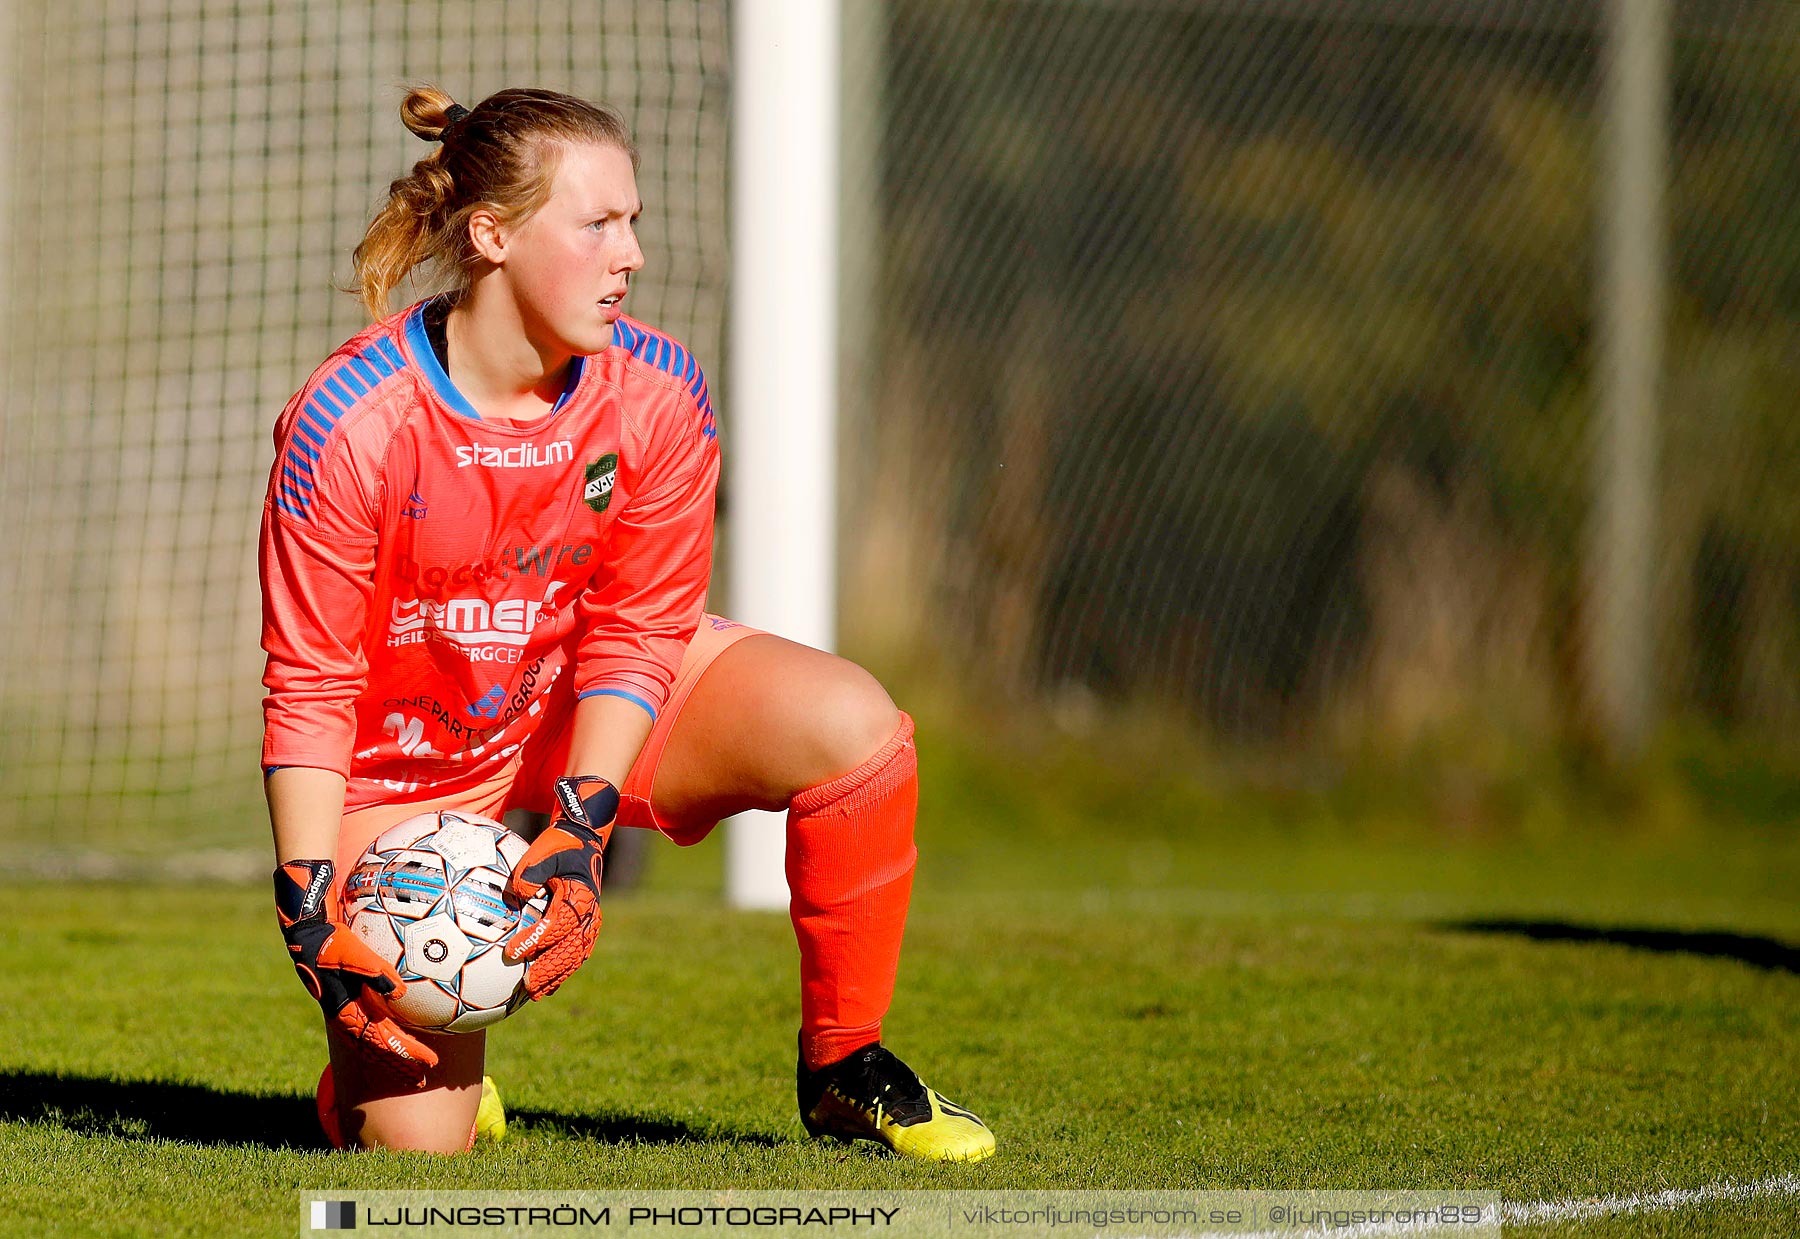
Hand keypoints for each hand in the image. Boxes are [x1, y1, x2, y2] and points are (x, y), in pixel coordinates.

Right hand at [275, 859, 438, 1087]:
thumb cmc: (328, 938)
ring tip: (412, 1070)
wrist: (306, 929)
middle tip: (421, 1081)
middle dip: (398, 1065)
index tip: (430, 1063)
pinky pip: (370, 1023)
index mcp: (345, 1010)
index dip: (405, 1053)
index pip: (381, 1040)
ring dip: (391, 1055)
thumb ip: (373, 970)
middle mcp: (346, 1015)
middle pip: (375, 1049)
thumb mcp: (349, 951)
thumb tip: (400, 990)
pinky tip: (400, 1035)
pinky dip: (384, 1036)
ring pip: (371, 1041)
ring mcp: (347, 1009)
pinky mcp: (349, 998)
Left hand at [503, 775, 618, 998]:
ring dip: (557, 976)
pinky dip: (564, 970)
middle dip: (548, 970)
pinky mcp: (587, 926)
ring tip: (537, 993)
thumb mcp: (544, 850)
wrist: (583, 841)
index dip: (534, 941)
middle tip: (527, 986)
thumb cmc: (560, 845)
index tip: (511, 952)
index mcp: (580, 896)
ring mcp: (591, 921)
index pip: (556, 924)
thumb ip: (530, 871)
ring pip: (576, 955)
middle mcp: (590, 913)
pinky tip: (549, 985)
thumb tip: (515, 894)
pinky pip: (578, 952)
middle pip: (570, 949)